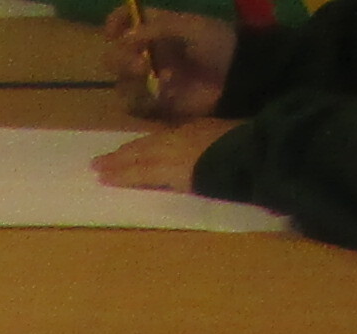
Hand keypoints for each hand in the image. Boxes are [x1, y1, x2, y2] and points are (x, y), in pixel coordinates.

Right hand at [96, 119, 237, 184]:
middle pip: (143, 151)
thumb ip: (178, 180)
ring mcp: (192, 134)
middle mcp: (177, 145)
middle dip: (120, 157)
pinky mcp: (206, 127)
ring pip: (156, 140)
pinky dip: (158, 137)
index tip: (100, 176)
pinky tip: (157, 139)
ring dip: (135, 146)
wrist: (259, 151)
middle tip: (97, 162)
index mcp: (173, 163)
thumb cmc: (231, 176)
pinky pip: (173, 132)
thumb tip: (155, 178)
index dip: (121, 172)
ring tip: (120, 152)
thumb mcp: (200, 183)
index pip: (142, 168)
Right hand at [102, 8, 230, 119]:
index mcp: (156, 28)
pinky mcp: (155, 102)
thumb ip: (156, 29)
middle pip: (114, 56)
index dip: (114, 23)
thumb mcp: (190, 27)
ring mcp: (149, 78)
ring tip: (164, 81)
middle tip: (141, 65)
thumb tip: (122, 39)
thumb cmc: (218, 44)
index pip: (124, 20)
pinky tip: (167, 95)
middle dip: (121, 60)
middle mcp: (147, 52)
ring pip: (120, 83)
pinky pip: (134, 105)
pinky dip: (145, 101)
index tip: (112, 32)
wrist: (238, 76)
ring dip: (134, 82)